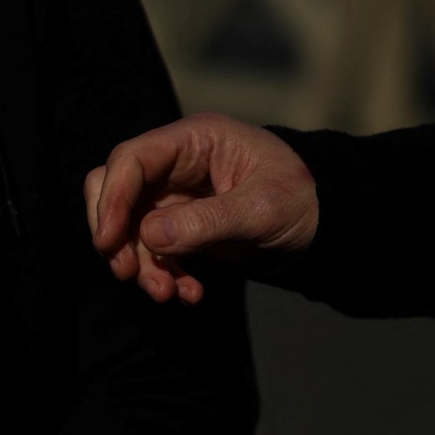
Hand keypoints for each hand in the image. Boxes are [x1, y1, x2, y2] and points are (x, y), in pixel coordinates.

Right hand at [84, 111, 319, 303]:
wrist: (325, 222)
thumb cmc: (302, 199)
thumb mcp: (261, 209)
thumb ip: (206, 221)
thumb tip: (148, 235)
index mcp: (194, 141)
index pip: (131, 160)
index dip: (113, 199)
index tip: (109, 242)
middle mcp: (175, 164)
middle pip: (114, 189)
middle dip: (115, 234)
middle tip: (126, 271)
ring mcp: (174, 195)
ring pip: (130, 228)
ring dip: (143, 265)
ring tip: (167, 293)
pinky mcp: (179, 225)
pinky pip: (152, 251)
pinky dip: (164, 274)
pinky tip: (188, 292)